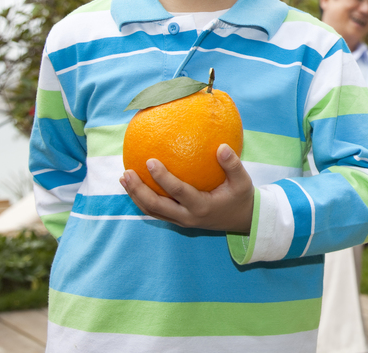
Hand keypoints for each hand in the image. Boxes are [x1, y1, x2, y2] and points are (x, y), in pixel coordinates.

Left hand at [120, 143, 254, 232]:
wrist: (242, 220)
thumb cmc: (241, 198)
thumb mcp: (243, 181)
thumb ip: (233, 164)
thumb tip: (221, 146)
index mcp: (202, 207)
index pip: (178, 192)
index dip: (162, 178)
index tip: (150, 161)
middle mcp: (188, 217)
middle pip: (156, 206)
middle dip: (139, 190)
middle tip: (127, 172)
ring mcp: (181, 221)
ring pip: (152, 211)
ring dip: (136, 196)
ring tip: (124, 178)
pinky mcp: (178, 221)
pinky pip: (156, 211)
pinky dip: (143, 200)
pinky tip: (135, 186)